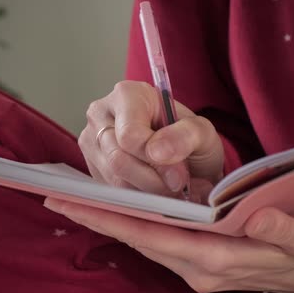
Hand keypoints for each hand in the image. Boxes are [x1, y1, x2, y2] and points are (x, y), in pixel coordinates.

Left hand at [43, 199, 293, 292]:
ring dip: (114, 221)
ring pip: (146, 241)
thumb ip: (286, 228)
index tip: (79, 202)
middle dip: (100, 219)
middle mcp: (200, 267)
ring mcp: (199, 265)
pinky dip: (136, 224)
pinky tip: (122, 208)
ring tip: (80, 198)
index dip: (116, 219)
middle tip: (59, 197)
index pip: (157, 237)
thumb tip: (258, 216)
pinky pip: (159, 240)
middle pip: (141, 240)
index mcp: (220, 260)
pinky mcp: (202, 259)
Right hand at [78, 81, 223, 198]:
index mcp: (127, 95)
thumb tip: (157, 152)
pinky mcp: (91, 167)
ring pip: (113, 179)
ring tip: (171, 189)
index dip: (154, 160)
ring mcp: (91, 142)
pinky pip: (110, 191)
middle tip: (179, 186)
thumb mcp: (202, 132)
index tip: (179, 173)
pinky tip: (154, 190)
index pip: (129, 135)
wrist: (185, 155)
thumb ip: (186, 136)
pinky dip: (137, 197)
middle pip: (118, 160)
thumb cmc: (190, 138)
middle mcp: (101, 114)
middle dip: (153, 180)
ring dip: (147, 192)